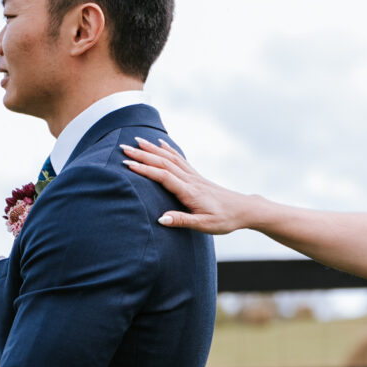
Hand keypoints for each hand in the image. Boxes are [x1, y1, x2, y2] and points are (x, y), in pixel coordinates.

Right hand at [121, 137, 252, 234]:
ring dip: (152, 149)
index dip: (145, 170)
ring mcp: (194, 177)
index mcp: (190, 192)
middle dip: (142, 155)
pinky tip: (161, 144)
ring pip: (170, 158)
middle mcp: (190, 180)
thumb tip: (160, 218)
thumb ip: (182, 221)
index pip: (163, 176)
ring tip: (137, 141)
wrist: (244, 210)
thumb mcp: (204, 225)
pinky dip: (168, 150)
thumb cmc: (225, 219)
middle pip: (163, 163)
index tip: (127, 164)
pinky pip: (180, 159)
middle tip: (123, 147)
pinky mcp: (197, 177)